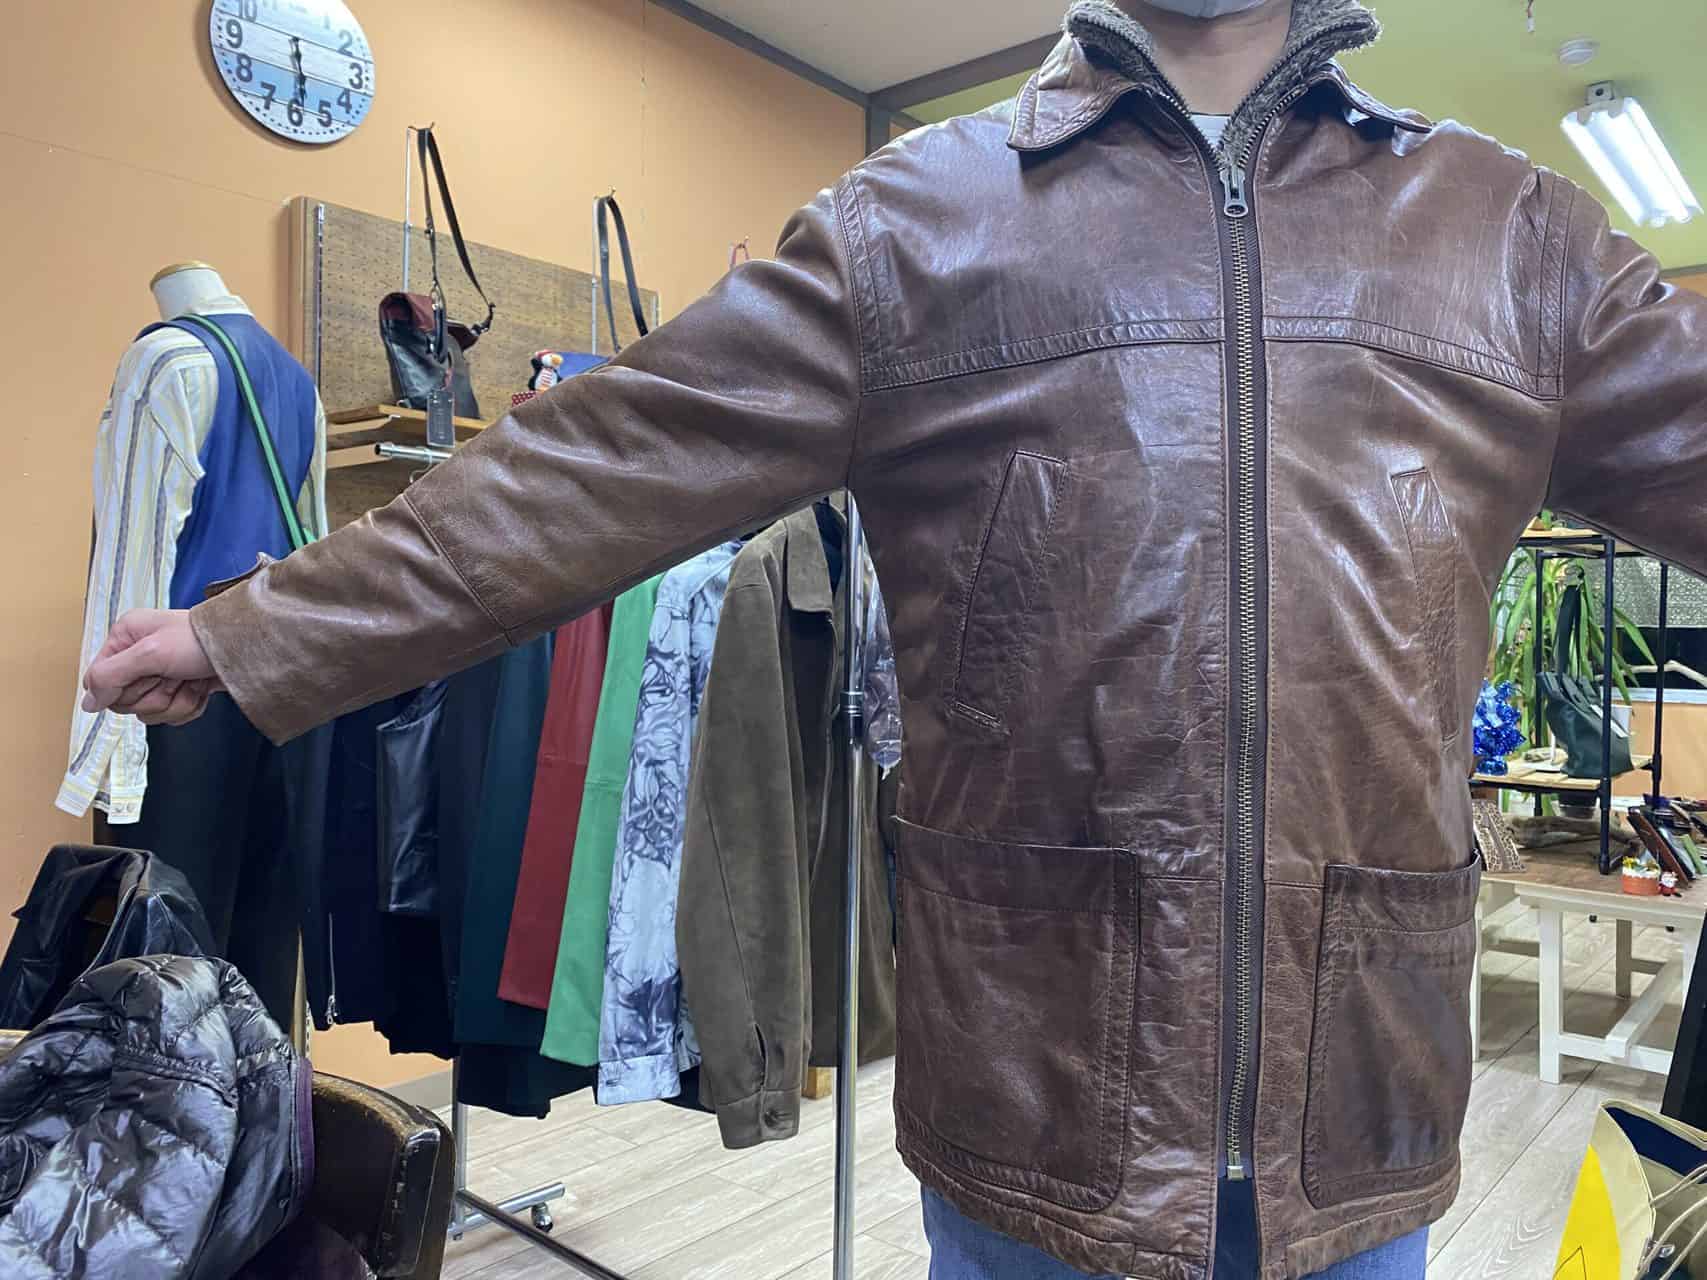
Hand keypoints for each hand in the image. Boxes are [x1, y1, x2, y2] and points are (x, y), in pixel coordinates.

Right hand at [82, 609, 220, 725]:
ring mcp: (161, 675)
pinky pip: (172, 714)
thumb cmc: (200, 641)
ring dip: (175, 701)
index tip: (144, 677)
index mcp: (125, 638)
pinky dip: (190, 705)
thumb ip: (111, 676)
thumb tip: (87, 704)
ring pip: (150, 712)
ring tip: (191, 680)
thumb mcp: (150, 653)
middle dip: (154, 695)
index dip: (119, 690)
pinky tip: (201, 688)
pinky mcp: (182, 690)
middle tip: (174, 675)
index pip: (98, 681)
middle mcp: (139, 656)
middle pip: (124, 701)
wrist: (247, 648)